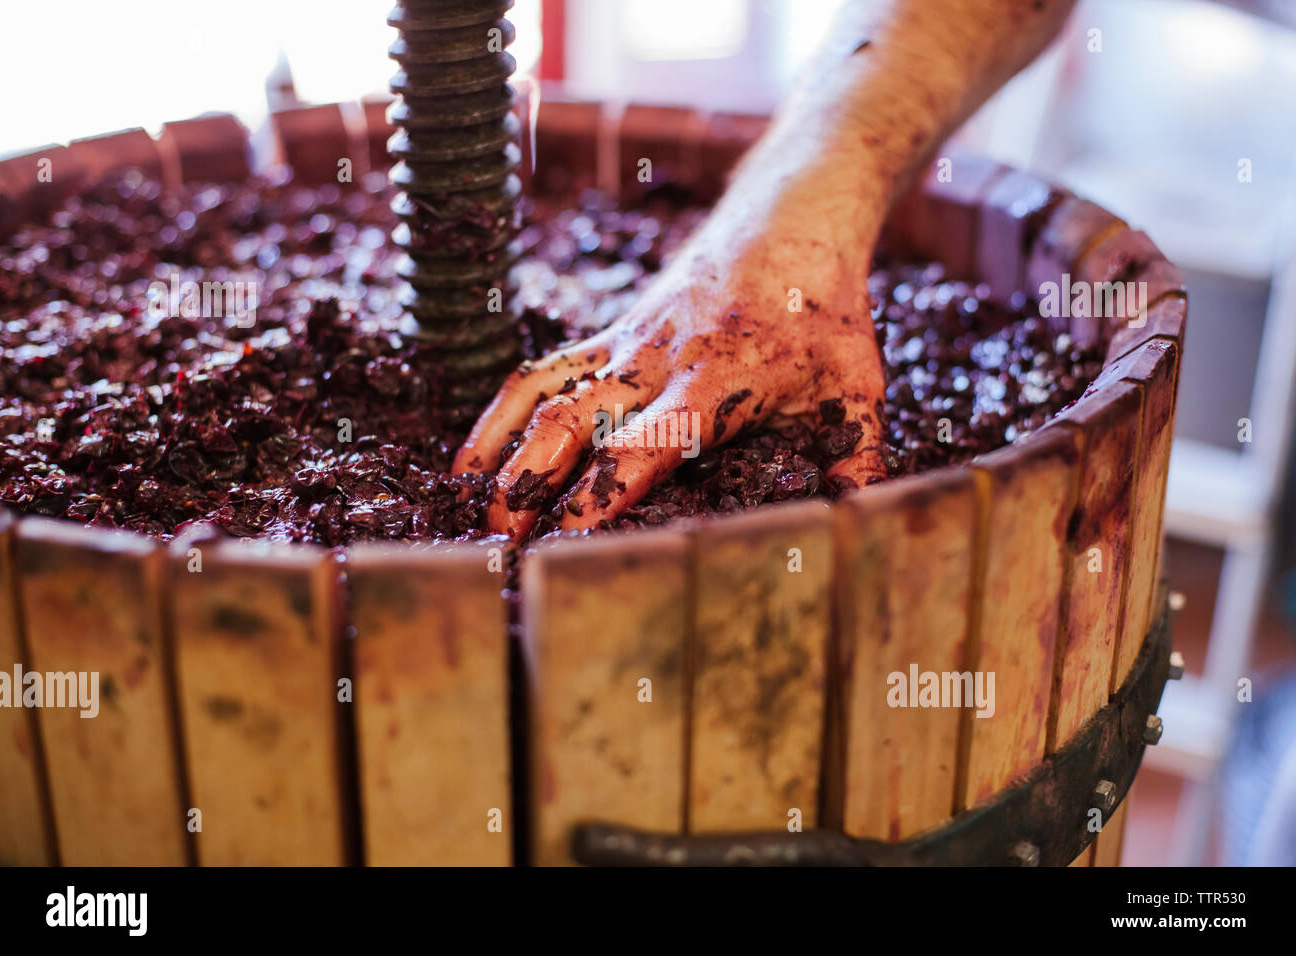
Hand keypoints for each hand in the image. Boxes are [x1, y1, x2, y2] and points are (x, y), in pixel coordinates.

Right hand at [452, 177, 889, 539]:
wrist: (791, 219)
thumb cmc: (824, 310)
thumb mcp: (855, 388)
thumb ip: (853, 461)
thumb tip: (858, 535)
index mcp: (714, 385)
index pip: (646, 448)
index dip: (602, 497)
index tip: (568, 548)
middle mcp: (656, 364)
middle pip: (575, 424)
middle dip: (529, 485)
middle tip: (500, 545)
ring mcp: (626, 344)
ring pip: (544, 393)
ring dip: (500, 447)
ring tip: (466, 501)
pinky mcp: (611, 331)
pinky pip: (545, 368)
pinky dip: (502, 410)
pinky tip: (473, 452)